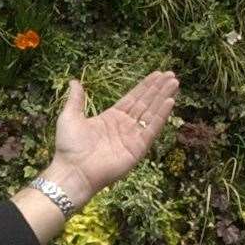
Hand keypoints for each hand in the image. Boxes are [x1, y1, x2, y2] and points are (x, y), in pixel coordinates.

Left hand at [43, 72, 178, 205]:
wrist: (73, 170)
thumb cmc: (69, 147)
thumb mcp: (70, 116)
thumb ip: (76, 99)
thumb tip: (74, 81)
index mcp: (110, 118)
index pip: (133, 98)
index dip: (145, 86)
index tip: (158, 74)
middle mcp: (124, 126)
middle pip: (145, 103)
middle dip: (158, 89)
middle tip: (171, 75)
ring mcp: (132, 137)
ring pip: (151, 113)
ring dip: (163, 98)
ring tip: (175, 83)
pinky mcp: (138, 148)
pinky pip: (152, 129)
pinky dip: (161, 115)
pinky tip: (170, 101)